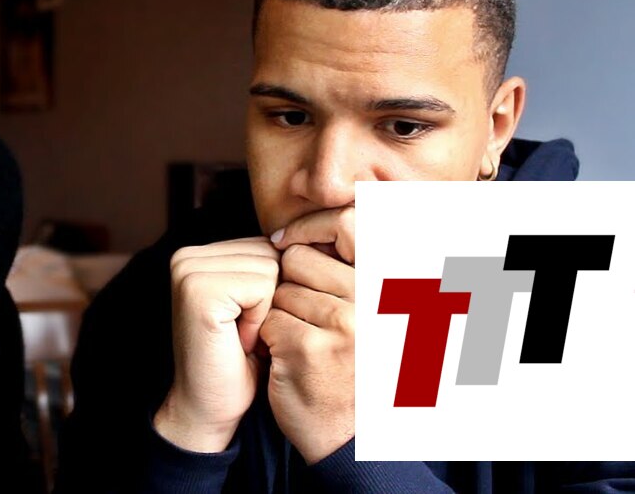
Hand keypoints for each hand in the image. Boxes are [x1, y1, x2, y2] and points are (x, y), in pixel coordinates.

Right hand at [153, 237, 278, 451]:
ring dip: (267, 309)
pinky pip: (262, 286)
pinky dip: (260, 319)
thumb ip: (266, 268)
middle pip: (270, 253)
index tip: (247, 322)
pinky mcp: (198, 290)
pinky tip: (240, 340)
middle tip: (244, 332)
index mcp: (197, 254)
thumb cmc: (239, 361)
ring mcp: (188, 271)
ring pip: (270, 267)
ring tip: (242, 336)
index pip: (266, 245)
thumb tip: (315, 243)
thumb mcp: (255, 304)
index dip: (272, 289)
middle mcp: (186, 256)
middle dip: (271, 297)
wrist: (209, 407)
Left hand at [262, 207, 354, 463]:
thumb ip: (352, 270)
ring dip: (277, 314)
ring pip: (279, 291)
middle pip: (299, 259)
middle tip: (302, 316)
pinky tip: (288, 359)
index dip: (312, 226)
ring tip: (300, 341)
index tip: (284, 239)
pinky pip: (268, 321)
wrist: (351, 438)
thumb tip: (319, 222)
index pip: (350, 223)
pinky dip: (267, 339)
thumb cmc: (357, 368)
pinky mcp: (309, 347)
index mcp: (392, 283)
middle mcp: (375, 299)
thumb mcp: (373, 313)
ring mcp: (343, 323)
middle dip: (288, 283)